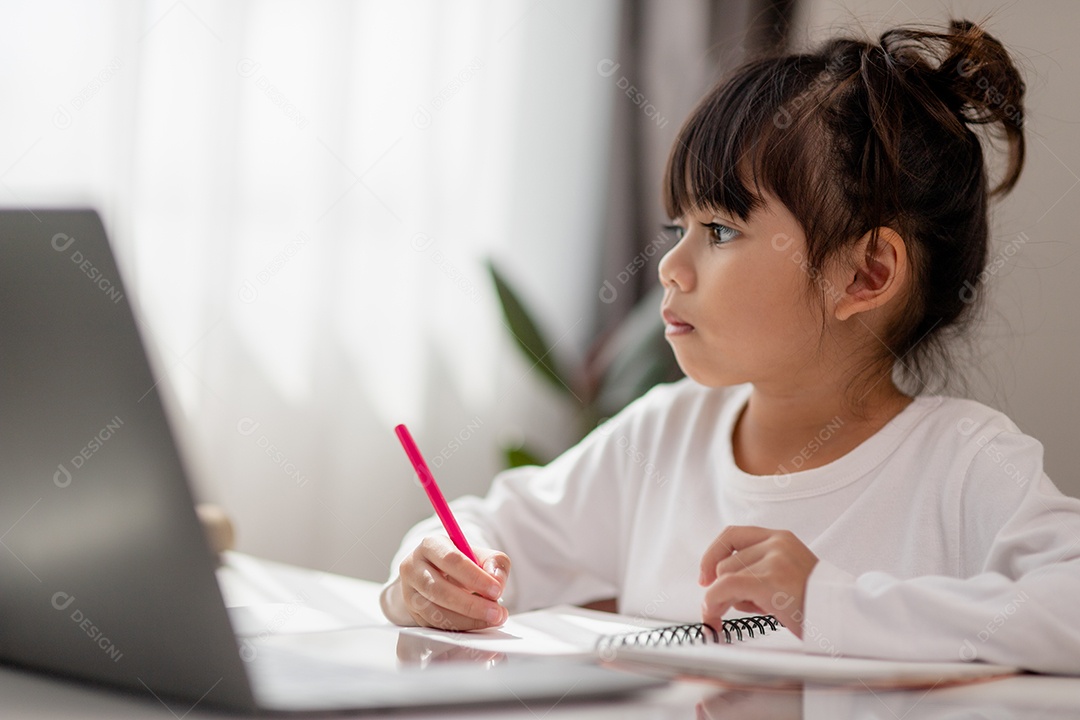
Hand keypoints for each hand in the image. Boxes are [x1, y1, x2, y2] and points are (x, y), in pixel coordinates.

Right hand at [380, 536, 510, 630]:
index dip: (474, 577)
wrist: (439, 575)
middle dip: (471, 604)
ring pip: (435, 613)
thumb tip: (496, 581)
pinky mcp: (414, 614)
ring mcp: (410, 593)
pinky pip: (436, 626)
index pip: (450, 560)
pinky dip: (460, 627)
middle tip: (497, 612)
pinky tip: (478, 623)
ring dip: (467, 620)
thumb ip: (495, 563)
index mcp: (430, 545)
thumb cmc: (462, 563)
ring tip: (492, 619)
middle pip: (439, 590)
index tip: (496, 590)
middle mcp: (414, 568)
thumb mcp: (482, 555)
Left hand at [698, 526, 817, 637]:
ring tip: (756, 611)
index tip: (705, 576)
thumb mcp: (786, 575)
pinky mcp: (770, 580)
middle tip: (729, 608)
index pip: (732, 534)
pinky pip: (724, 587)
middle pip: (725, 561)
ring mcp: (775, 560)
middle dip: (722, 588)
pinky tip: (714, 619)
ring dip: (727, 600)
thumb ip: (758, 569)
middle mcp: (777, 543)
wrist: (846, 617)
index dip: (712, 554)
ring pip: (723, 576)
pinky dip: (712, 603)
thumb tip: (715, 581)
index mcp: (781, 538)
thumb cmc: (815, 604)